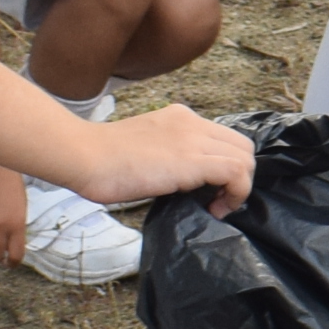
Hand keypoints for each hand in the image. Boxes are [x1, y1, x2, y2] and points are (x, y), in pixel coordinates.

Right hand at [68, 104, 258, 214]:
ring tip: (216, 208)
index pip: (224, 138)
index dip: (227, 165)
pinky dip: (236, 194)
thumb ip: (169, 157)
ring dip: (239, 188)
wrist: (84, 156)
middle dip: (239, 176)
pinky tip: (214, 210)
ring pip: (245, 158)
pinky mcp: (191, 160)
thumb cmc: (101, 160)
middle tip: (217, 201)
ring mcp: (193, 139)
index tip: (212, 190)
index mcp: (180, 117)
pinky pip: (236, 172)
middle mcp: (192, 123)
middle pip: (243, 146)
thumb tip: (182, 181)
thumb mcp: (145, 149)